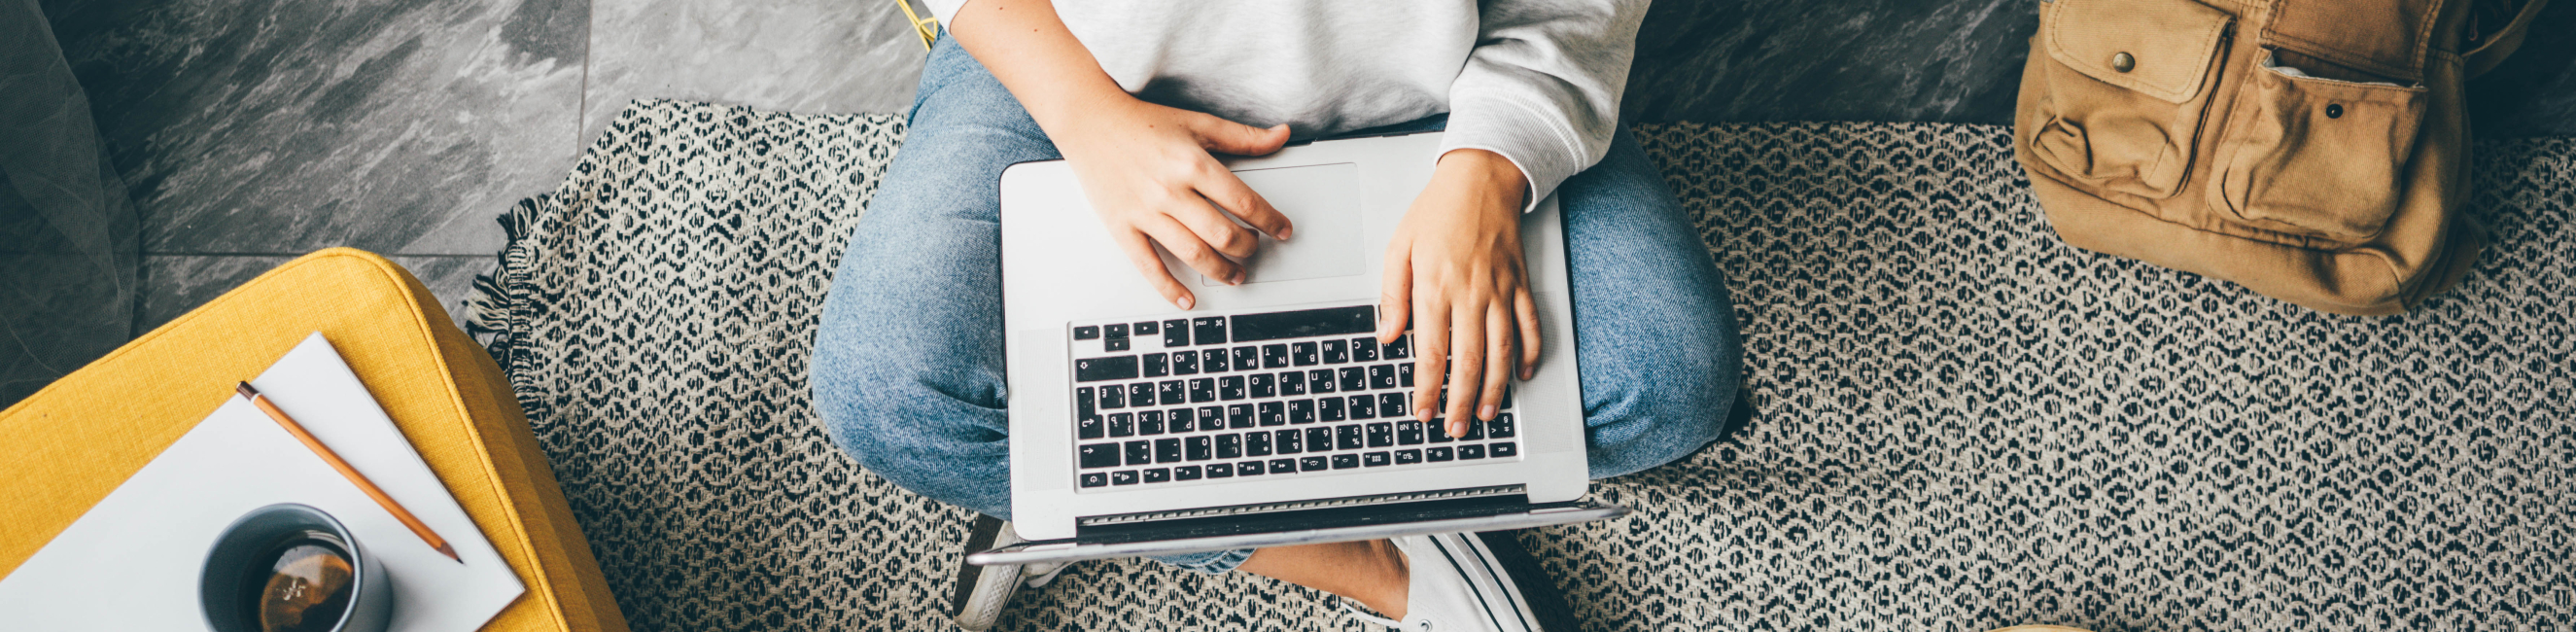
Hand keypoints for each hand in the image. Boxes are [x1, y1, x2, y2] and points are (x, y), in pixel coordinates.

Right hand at [1054, 99, 1295, 309]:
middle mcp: (1171, 191)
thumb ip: (1243, 136)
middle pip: (1223, 234)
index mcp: (1194, 164)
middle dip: (1248, 249)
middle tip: (1255, 250)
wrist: (1090, 120)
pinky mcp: (1122, 227)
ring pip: (1193, 254)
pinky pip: (1149, 266)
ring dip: (1221, 271)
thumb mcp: (1198, 122)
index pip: (1245, 203)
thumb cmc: (1141, 122)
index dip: (1271, 221)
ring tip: (1235, 274)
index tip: (1282, 231)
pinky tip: (1187, 299)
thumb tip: (1281, 136)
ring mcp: (1146, 213)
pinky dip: (1169, 288)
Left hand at [1376, 149, 1537, 437]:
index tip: (1423, 411)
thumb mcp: (1399, 246)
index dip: (1427, 388)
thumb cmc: (1438, 210)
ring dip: (1495, 388)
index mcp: (1435, 286)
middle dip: (1462, 401)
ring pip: (1501, 351)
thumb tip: (1388, 335)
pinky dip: (1531, 354)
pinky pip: (1530, 326)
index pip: (1430, 352)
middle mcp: (1470, 293)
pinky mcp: (1519, 284)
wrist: (1482, 177)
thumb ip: (1393, 294)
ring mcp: (1499, 291)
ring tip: (1487, 414)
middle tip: (1456, 427)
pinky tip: (1524, 375)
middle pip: (1468, 361)